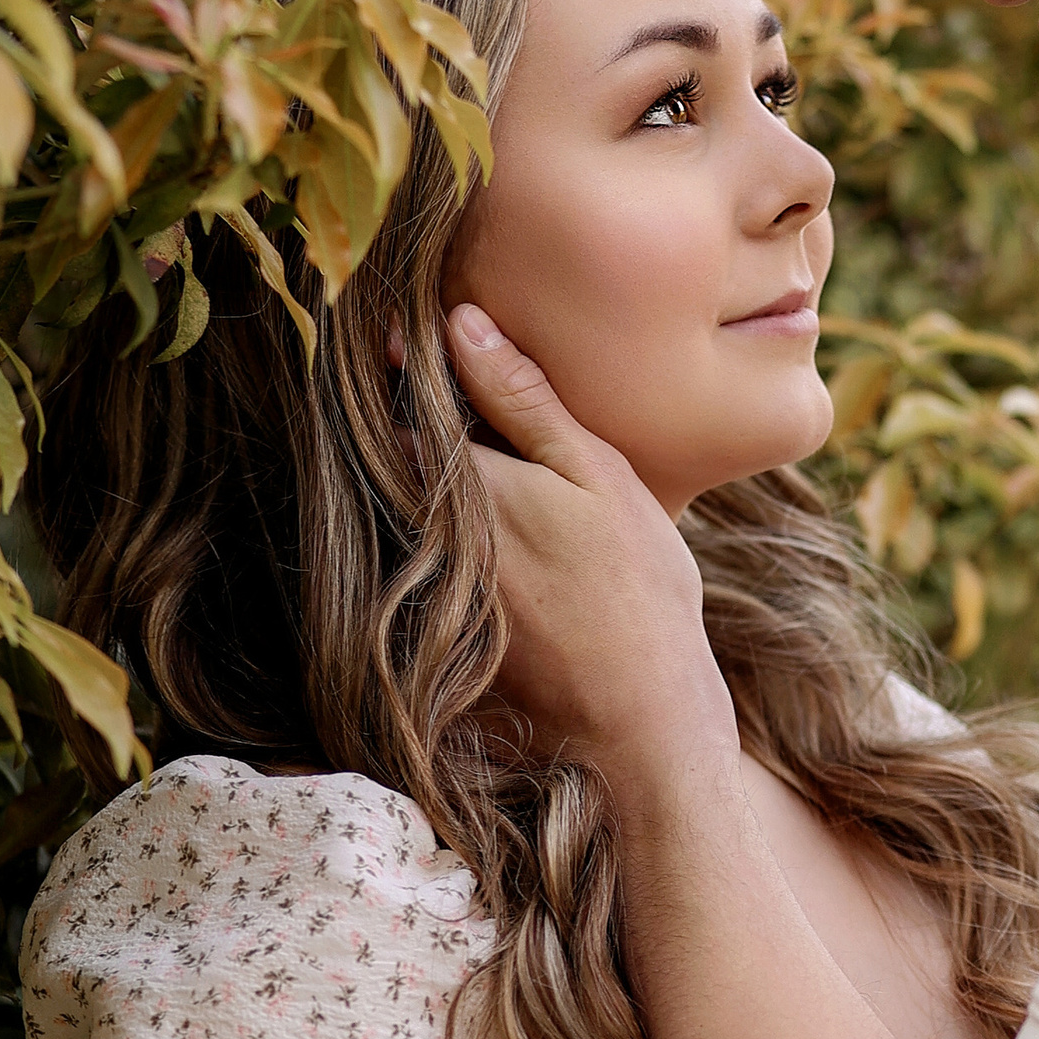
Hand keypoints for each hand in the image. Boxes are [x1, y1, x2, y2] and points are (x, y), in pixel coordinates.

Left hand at [446, 303, 735, 770]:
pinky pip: (432, 542)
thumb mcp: (595, 474)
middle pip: (400, 447)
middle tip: (428, 358)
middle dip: (411, 406)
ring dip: (426, 460)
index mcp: (461, 481)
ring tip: (464, 427)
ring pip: (415, 496)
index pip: (403, 396)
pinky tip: (494, 512)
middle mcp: (430, 530)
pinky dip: (447, 516)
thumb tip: (460, 321)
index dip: (406, 353)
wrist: (637, 717)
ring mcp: (436, 579)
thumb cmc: (635, 590)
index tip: (407, 322)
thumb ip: (523, 399)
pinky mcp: (451, 617)